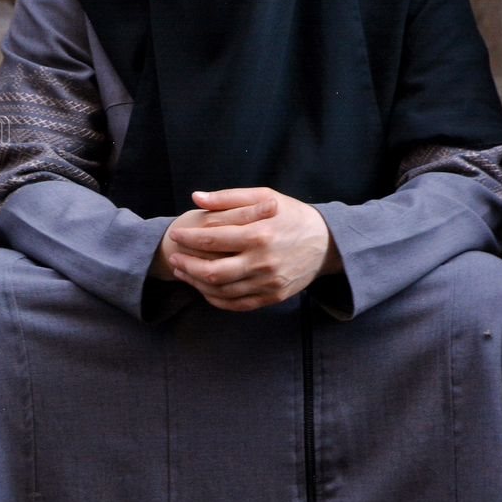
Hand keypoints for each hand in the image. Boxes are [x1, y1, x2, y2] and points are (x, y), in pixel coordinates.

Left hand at [153, 187, 341, 312]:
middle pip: (212, 272)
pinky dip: (215, 299)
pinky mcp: (273, 296)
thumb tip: (196, 197)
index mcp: (259, 234)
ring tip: (183, 272)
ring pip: (221, 291)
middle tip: (174, 257)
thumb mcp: (264, 196)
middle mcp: (263, 262)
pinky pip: (237, 304)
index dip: (187, 238)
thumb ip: (228, 198)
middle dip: (186, 265)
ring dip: (196, 283)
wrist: (327, 242)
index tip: (176, 234)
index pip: (211, 240)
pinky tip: (204, 288)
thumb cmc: (291, 215)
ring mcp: (268, 282)